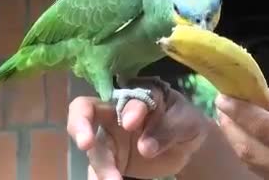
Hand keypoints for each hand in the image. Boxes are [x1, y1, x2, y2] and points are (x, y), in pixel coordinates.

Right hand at [67, 81, 209, 179]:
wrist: (186, 146)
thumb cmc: (185, 122)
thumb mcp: (187, 122)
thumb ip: (168, 129)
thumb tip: (145, 147)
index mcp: (139, 96)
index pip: (127, 97)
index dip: (128, 109)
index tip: (131, 124)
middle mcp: (116, 113)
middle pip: (86, 111)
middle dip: (80, 124)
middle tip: (85, 143)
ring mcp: (109, 138)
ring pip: (94, 149)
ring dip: (100, 166)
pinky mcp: (109, 160)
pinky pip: (97, 170)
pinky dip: (99, 178)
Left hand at [215, 87, 268, 179]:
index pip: (262, 125)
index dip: (238, 110)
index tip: (224, 96)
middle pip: (247, 146)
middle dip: (230, 124)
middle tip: (223, 106)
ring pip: (250, 162)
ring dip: (235, 139)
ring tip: (229, 120)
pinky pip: (260, 172)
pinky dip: (248, 154)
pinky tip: (246, 140)